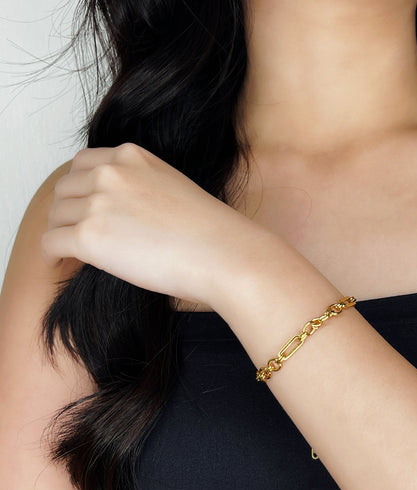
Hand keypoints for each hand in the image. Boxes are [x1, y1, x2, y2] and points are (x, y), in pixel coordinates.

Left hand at [41, 143, 270, 305]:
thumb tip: (122, 215)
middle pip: (65, 188)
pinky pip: (51, 241)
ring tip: (68, 251)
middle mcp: (110, 173)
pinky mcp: (89, 235)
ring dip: (60, 232)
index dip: (79, 189)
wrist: (223, 254)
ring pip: (55, 215)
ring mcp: (98, 202)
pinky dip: (51, 253)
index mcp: (132, 156)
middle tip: (74, 233)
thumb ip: (141, 188)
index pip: (84, 163)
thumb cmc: (210, 233)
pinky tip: (60, 262)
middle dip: (66, 210)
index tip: (82, 207)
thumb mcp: (173, 188)